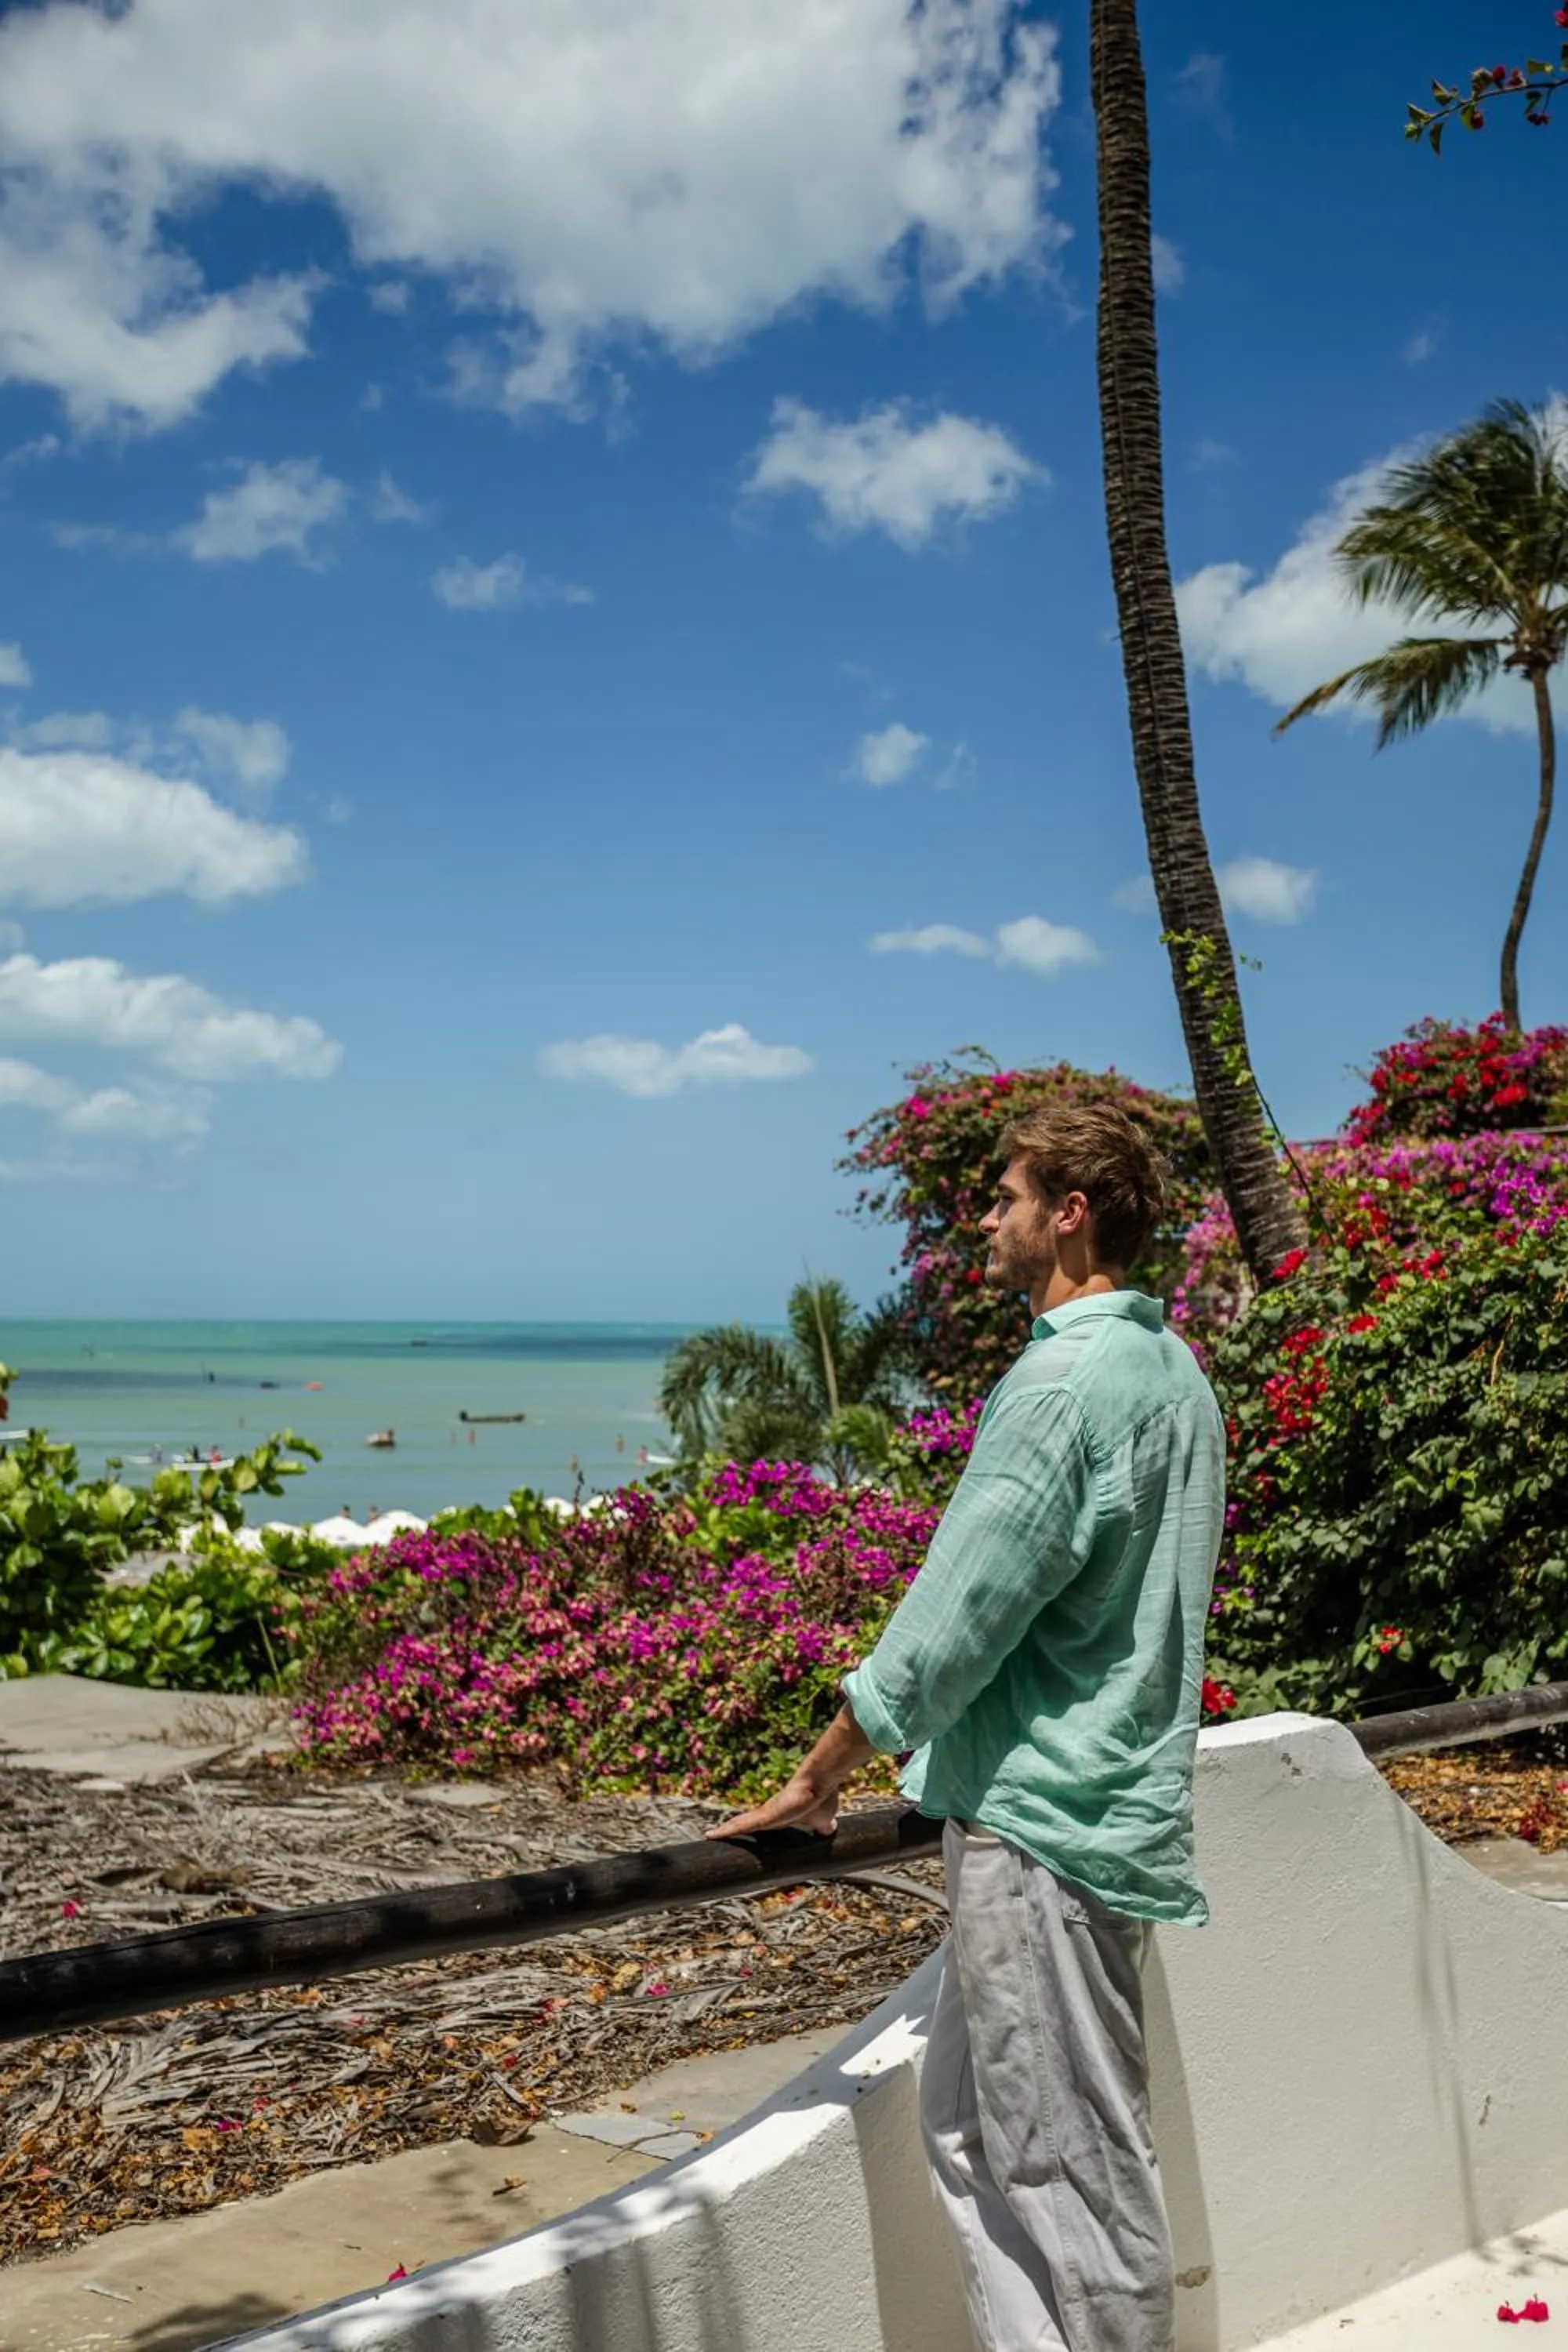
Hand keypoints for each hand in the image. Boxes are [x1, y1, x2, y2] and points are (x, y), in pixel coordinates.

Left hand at [705, 1765, 842, 1840]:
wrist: (819, 1784)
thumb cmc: (820, 1798)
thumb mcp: (823, 1820)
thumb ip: (823, 1827)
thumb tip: (829, 1830)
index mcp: (779, 1817)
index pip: (758, 1826)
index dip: (747, 1832)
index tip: (738, 1839)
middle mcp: (768, 1814)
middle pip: (744, 1824)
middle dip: (730, 1832)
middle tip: (715, 1838)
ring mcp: (765, 1814)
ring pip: (739, 1825)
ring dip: (724, 1832)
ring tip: (709, 1837)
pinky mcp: (765, 1816)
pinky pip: (742, 1825)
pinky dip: (727, 1831)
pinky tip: (713, 1835)